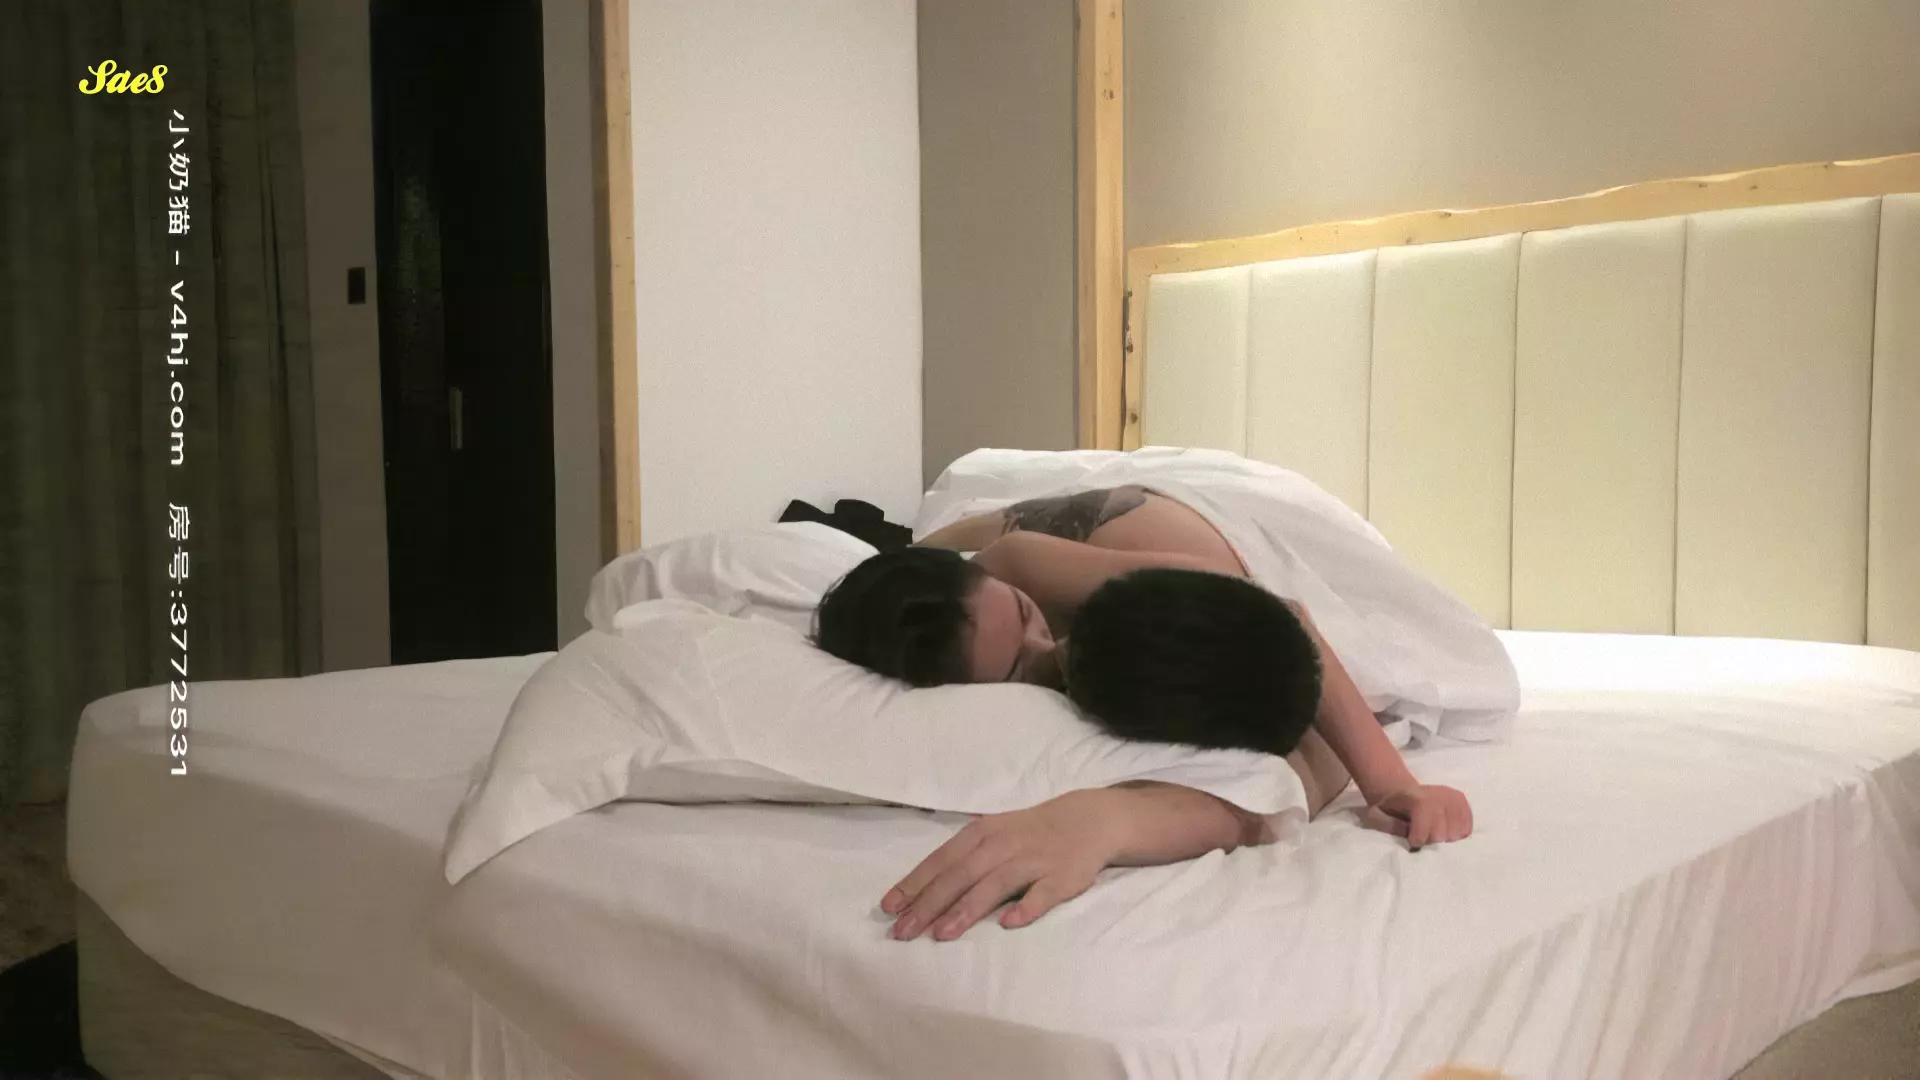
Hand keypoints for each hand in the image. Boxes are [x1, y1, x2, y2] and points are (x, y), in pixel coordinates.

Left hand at [880, 788, 1125, 941]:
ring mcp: (1033, 860)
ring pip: (995, 884)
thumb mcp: (990, 836)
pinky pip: (1043, 894)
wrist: (1087, 819)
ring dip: (967, 909)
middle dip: (929, 904)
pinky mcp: (1062, 877)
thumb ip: (960, 862)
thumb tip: (918, 895)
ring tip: (942, 934)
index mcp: (981, 834)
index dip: (914, 884)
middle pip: (960, 875)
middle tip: (903, 932)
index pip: (941, 861)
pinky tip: (1007, 923)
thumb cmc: (1026, 832)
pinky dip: (1025, 907)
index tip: (889, 908)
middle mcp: (1003, 845)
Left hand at [1359, 784, 1471, 849]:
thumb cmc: (1390, 807)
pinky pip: (1466, 828)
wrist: (1401, 791)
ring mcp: (1453, 798)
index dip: (1418, 840)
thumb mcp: (1378, 816)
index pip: (1425, 830)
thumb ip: (1389, 826)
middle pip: (1442, 835)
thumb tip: (1409, 838)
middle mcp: (1440, 796)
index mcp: (1418, 799)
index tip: (1411, 840)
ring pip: (1456, 834)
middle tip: (1423, 835)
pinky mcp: (1462, 802)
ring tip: (1433, 831)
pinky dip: (1457, 833)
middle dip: (1431, 841)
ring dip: (1445, 838)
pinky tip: (1445, 829)